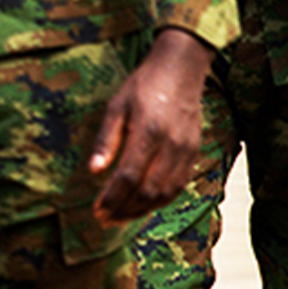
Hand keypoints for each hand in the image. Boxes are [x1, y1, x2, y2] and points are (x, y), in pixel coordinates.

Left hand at [90, 29, 214, 224]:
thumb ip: (106, 139)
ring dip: (142, 210)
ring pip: (165, 193)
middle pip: (148, 191)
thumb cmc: (144, 85)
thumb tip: (93, 170)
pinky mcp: (194, 152)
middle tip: (106, 218)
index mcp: (148, 131)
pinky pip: (178, 185)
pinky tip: (144, 203)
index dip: (112, 198)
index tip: (97, 210)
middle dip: (125, 210)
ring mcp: (186, 150)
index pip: (129, 176)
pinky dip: (160, 200)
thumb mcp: (116, 106)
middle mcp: (171, 144)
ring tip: (121, 216)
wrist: (181, 70)